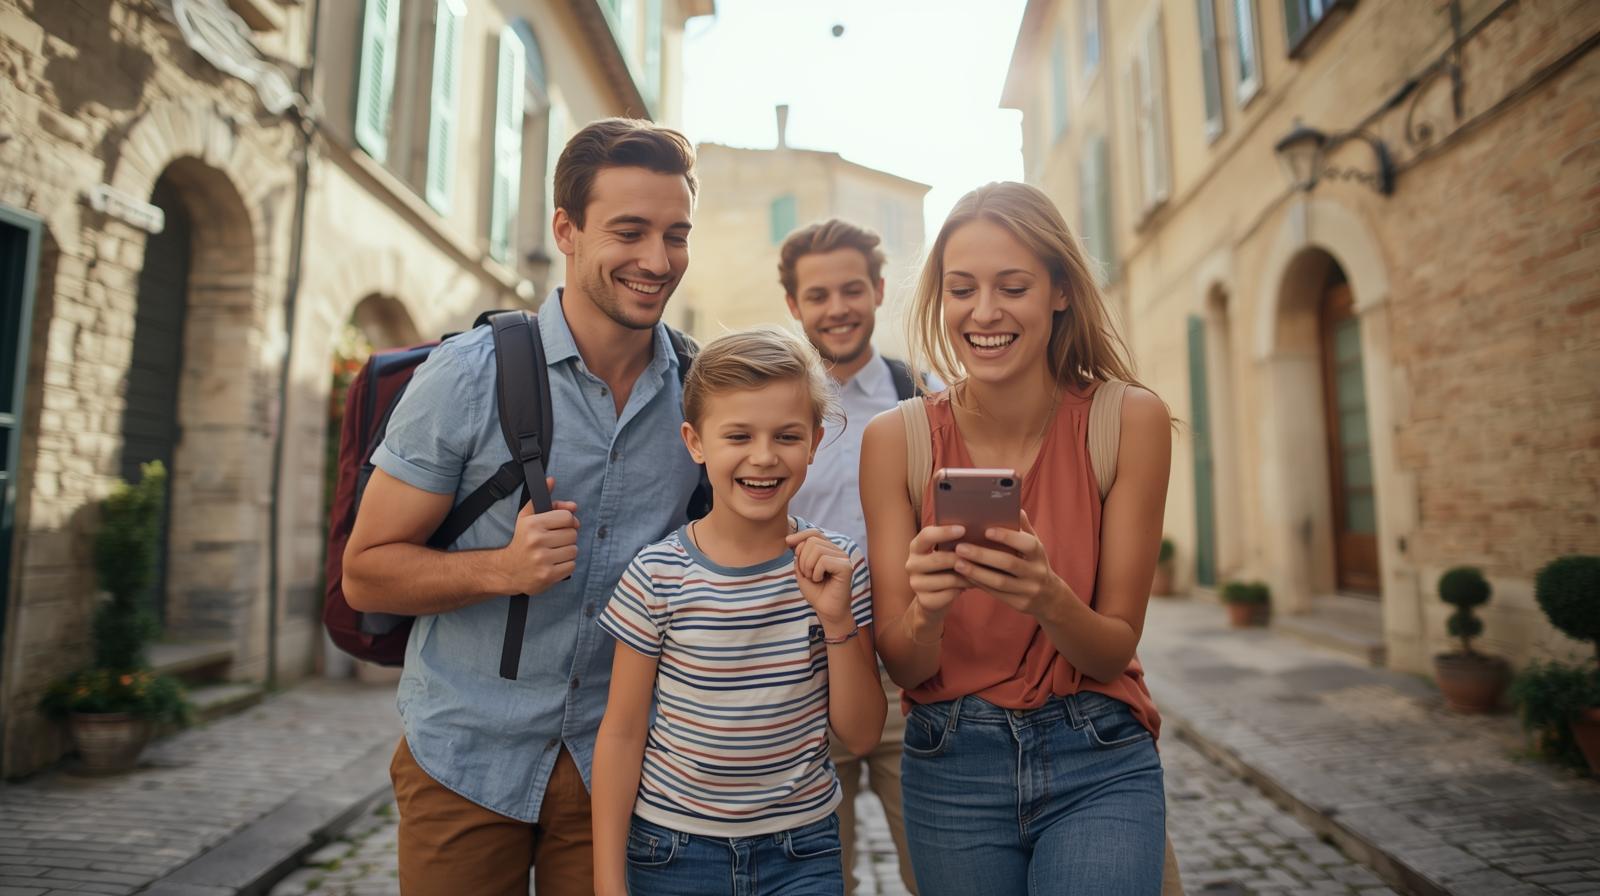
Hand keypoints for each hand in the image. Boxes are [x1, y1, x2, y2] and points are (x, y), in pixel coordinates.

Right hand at [496, 477, 579, 595]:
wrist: (506, 570)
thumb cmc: (520, 541)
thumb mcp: (526, 517)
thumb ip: (540, 499)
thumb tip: (551, 480)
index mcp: (533, 524)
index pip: (567, 517)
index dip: (568, 521)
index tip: (563, 525)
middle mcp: (537, 541)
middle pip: (572, 534)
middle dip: (567, 537)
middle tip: (556, 541)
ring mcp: (543, 560)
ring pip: (574, 550)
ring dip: (567, 551)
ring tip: (554, 552)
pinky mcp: (548, 575)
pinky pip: (572, 565)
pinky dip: (566, 565)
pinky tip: (554, 563)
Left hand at [786, 529, 855, 632]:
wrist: (827, 611)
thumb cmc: (816, 592)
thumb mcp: (802, 571)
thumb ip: (799, 555)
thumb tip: (792, 540)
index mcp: (829, 550)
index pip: (814, 533)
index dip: (800, 535)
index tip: (787, 542)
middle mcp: (838, 551)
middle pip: (812, 540)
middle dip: (802, 558)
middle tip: (807, 574)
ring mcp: (843, 558)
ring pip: (816, 549)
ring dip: (808, 567)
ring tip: (814, 578)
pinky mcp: (846, 567)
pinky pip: (823, 561)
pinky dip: (816, 573)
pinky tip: (820, 581)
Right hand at [905, 524, 971, 615]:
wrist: (935, 599)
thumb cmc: (946, 569)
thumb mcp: (946, 553)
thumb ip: (954, 543)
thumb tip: (976, 532)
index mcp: (916, 547)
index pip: (926, 535)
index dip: (944, 532)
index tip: (963, 529)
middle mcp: (911, 564)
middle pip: (938, 559)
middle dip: (961, 558)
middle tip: (980, 556)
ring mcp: (916, 584)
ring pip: (947, 579)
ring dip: (967, 576)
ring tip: (981, 573)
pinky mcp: (924, 601)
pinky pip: (949, 595)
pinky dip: (962, 590)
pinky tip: (970, 586)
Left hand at [951, 511, 1070, 616]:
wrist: (1049, 596)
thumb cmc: (1034, 562)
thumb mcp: (1034, 545)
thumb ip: (1023, 528)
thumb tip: (1014, 507)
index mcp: (1039, 554)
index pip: (1026, 544)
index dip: (1007, 537)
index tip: (985, 530)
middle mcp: (1036, 572)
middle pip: (1008, 563)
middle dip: (983, 555)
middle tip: (960, 548)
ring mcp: (1028, 590)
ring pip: (999, 582)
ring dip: (976, 572)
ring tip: (957, 563)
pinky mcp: (1019, 603)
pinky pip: (995, 593)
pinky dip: (978, 583)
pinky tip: (963, 576)